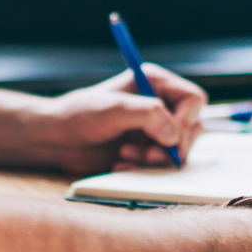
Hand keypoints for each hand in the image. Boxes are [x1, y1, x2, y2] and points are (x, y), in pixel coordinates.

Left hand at [33, 63, 206, 175]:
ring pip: (179, 148)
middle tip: (149, 156)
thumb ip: (148, 115)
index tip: (170, 138)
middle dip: (172, 145)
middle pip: (192, 127)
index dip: (186, 120)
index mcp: (155, 82)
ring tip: (128, 157)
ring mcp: (155, 128)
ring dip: (158, 159)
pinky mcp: (147, 149)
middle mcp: (160, 103)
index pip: (192, 99)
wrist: (58, 140)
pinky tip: (123, 164)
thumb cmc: (80, 116)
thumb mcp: (114, 109)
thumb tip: (174, 136)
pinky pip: (163, 163)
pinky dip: (147, 168)